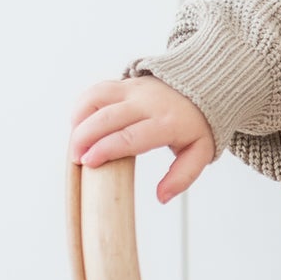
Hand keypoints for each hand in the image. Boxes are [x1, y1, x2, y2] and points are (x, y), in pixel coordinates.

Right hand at [68, 75, 216, 203]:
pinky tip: (78, 125)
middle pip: (107, 117)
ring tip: (75, 143)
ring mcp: (135, 89)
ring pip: (97, 98)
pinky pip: (97, 90)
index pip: (130, 136)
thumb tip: (162, 197)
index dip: (105, 149)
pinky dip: (82, 106)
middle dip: (85, 138)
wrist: (205, 87)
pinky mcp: (126, 82)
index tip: (88, 163)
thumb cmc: (199, 124)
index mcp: (168, 123)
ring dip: (79, 120)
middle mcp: (148, 103)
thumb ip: (182, 176)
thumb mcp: (200, 153)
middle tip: (76, 158)